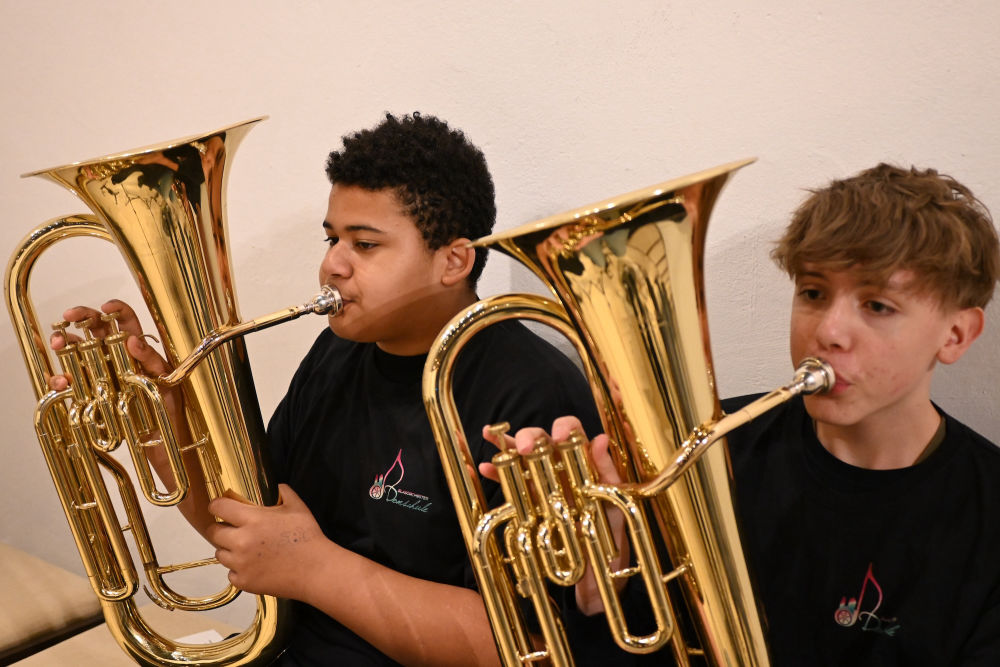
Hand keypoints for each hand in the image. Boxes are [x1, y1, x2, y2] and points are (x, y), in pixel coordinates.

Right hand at [48, 300, 179, 414]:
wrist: (157, 433)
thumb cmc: (166, 403)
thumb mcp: (165, 379)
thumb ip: (151, 359)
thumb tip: (132, 340)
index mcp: (136, 347)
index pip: (126, 320)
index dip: (117, 309)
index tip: (106, 307)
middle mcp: (115, 354)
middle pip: (95, 327)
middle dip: (80, 317)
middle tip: (68, 316)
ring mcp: (99, 371)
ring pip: (76, 349)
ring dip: (64, 342)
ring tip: (59, 343)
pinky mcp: (88, 391)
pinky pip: (70, 381)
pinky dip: (61, 379)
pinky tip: (63, 381)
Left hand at [206, 484, 330, 600]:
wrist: (316, 570)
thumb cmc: (308, 538)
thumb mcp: (298, 508)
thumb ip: (284, 493)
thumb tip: (278, 486)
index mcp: (253, 519)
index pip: (219, 507)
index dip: (216, 506)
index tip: (218, 507)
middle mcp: (242, 541)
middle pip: (214, 532)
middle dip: (221, 529)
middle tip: (233, 530)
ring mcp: (241, 563)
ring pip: (220, 554)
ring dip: (229, 550)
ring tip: (246, 549)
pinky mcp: (244, 581)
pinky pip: (230, 573)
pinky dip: (238, 570)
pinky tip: (254, 565)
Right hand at [479, 416, 626, 615]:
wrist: (598, 572)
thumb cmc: (611, 532)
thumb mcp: (615, 501)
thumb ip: (606, 471)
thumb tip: (598, 439)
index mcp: (584, 461)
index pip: (572, 431)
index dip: (563, 427)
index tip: (559, 436)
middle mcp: (561, 467)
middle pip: (541, 439)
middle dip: (531, 436)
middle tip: (527, 447)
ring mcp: (543, 483)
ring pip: (522, 456)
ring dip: (507, 446)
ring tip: (492, 438)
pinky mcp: (529, 501)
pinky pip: (510, 483)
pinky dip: (496, 474)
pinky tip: (484, 468)